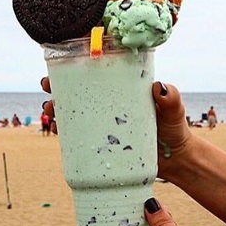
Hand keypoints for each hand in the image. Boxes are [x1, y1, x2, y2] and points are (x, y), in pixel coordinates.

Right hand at [40, 78, 192, 183]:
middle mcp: (109, 104)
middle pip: (78, 92)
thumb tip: (159, 87)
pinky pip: (78, 136)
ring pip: (73, 113)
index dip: (77, 68)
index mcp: (122, 90)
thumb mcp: (173, 110)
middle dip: (58, 87)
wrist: (177, 160)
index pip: (97, 75)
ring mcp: (104, 124)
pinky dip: (64, 132)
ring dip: (56, 109)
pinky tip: (56, 131)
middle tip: (47, 87)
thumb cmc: (174, 128)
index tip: (61, 65)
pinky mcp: (102, 144)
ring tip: (49, 110)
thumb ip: (170, 98)